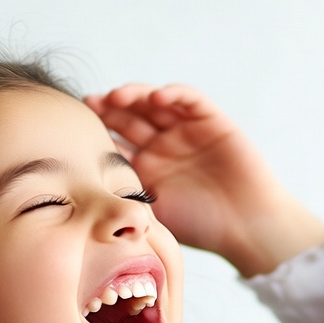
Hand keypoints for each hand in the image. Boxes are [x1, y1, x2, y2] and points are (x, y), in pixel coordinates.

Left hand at [86, 84, 323, 276]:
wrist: (249, 228)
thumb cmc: (204, 229)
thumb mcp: (155, 215)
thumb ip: (126, 200)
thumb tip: (83, 198)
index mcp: (148, 167)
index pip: (116, 141)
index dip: (97, 131)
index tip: (74, 129)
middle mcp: (165, 145)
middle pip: (130, 116)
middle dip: (110, 108)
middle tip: (91, 105)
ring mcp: (187, 131)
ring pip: (156, 103)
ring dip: (135, 95)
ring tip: (117, 98)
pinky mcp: (213, 121)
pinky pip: (190, 99)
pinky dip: (173, 94)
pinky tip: (157, 98)